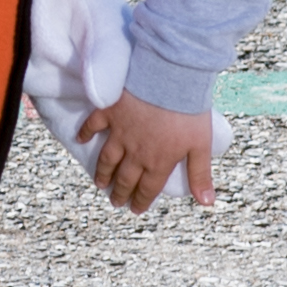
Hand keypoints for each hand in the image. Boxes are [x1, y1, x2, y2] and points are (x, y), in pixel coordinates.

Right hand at [84, 88, 212, 210]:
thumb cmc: (189, 110)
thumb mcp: (201, 145)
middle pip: (125, 178)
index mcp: (158, 161)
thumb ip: (200, 174)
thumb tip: (206, 202)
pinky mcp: (110, 112)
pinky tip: (80, 139)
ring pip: (107, 159)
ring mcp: (120, 132)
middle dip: (120, 193)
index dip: (141, 201)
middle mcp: (136, 152)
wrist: (170, 78)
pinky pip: (93, 125)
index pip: (148, 188)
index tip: (135, 209)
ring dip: (103, 173)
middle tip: (116, 202)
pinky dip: (86, 133)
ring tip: (99, 183)